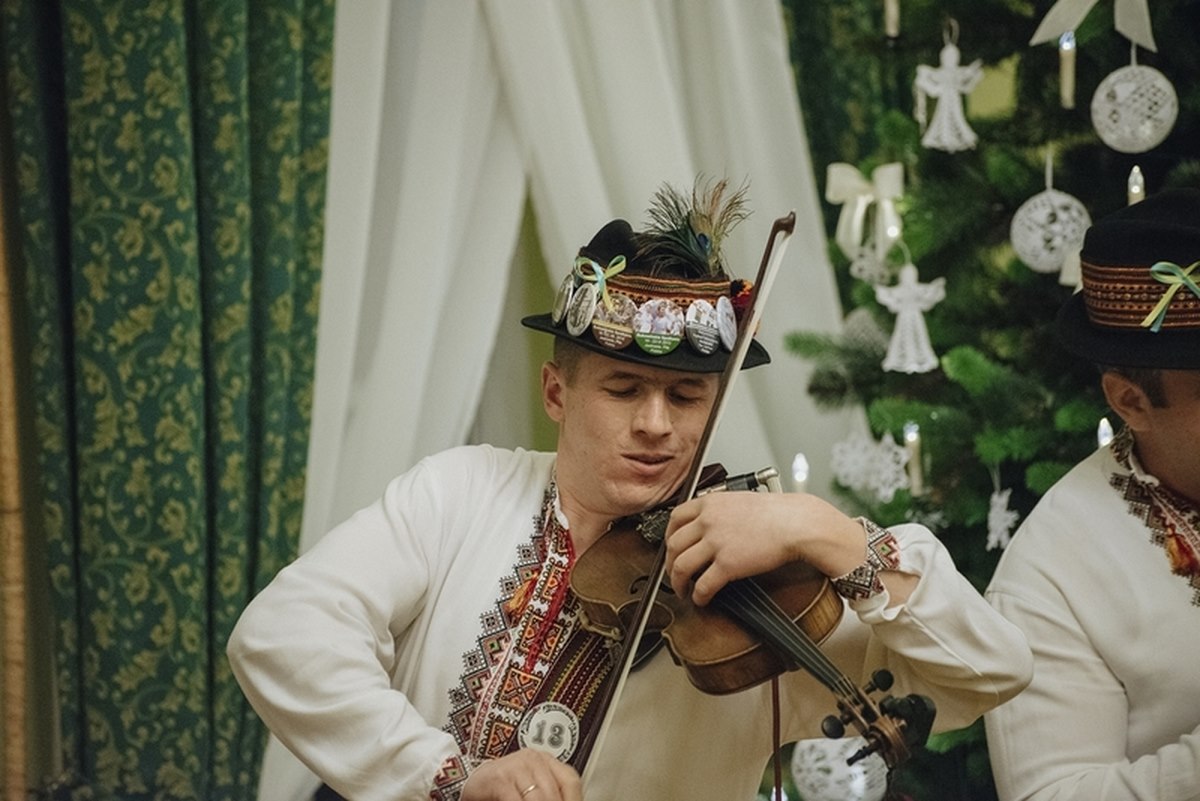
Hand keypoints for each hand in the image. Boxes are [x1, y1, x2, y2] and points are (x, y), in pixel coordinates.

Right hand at [460, 749, 582, 800]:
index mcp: (546, 761)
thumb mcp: (531, 790)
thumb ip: (547, 795)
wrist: (473, 782)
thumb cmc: (505, 788)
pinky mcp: (498, 778)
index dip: (574, 800)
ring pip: (536, 798)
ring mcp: (515, 766)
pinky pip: (514, 800)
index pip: (570, 781)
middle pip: (553, 792)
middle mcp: (533, 759)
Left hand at [664, 491, 866, 605]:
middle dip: (669, 563)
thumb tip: (708, 525)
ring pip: (681, 566)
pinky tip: (701, 600)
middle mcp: (708, 521)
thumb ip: (719, 510)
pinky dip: (698, 596)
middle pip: (673, 545)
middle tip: (674, 574)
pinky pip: (703, 585)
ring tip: (683, 591)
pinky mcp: (727, 565)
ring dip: (677, 583)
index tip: (671, 548)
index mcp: (709, 503)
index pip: (675, 519)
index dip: (669, 537)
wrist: (796, 523)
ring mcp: (716, 543)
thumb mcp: (738, 500)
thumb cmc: (776, 513)